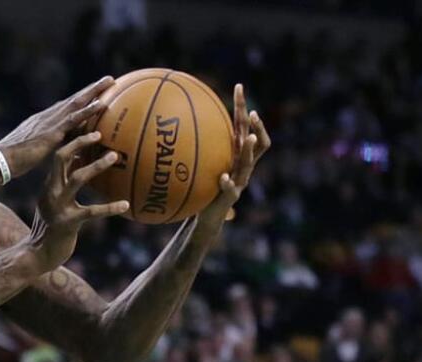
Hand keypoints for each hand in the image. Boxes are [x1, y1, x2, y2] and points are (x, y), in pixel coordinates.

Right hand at [0, 76, 115, 178]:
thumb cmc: (11, 161)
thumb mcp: (31, 151)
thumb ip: (43, 146)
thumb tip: (51, 150)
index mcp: (42, 122)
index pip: (65, 107)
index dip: (80, 99)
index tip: (94, 92)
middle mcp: (47, 117)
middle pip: (73, 100)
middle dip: (90, 89)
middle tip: (109, 80)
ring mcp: (49, 123)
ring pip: (76, 103)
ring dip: (93, 92)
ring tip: (109, 82)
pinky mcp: (51, 133)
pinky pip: (73, 119)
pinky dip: (88, 110)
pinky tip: (101, 104)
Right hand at [27, 131, 129, 272]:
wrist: (37, 255)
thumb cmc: (52, 228)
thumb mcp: (56, 202)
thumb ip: (65, 182)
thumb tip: (79, 160)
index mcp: (48, 184)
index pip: (57, 155)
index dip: (72, 139)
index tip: (90, 125)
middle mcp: (50, 191)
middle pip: (61, 158)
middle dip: (79, 143)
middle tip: (100, 133)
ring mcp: (58, 206)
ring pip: (77, 178)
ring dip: (96, 165)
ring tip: (115, 156)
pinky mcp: (67, 222)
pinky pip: (92, 211)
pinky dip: (109, 207)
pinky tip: (125, 204)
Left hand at [198, 83, 271, 228]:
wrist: (205, 216)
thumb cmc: (200, 186)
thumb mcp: (197, 162)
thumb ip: (189, 146)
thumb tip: (165, 121)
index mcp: (235, 154)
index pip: (244, 126)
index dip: (243, 107)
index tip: (238, 86)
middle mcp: (242, 165)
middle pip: (256, 141)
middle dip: (255, 125)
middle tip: (251, 112)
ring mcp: (240, 181)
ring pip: (250, 163)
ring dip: (249, 150)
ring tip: (250, 140)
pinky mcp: (231, 198)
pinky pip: (231, 189)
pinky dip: (227, 182)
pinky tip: (222, 177)